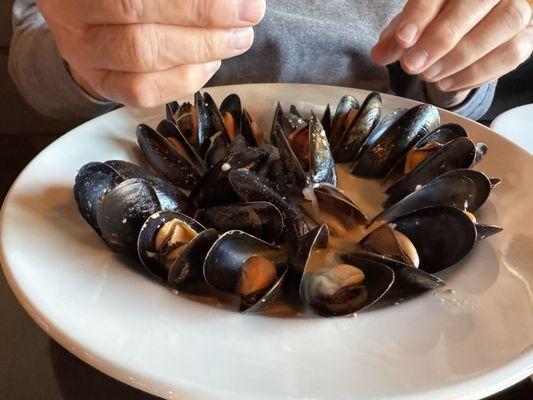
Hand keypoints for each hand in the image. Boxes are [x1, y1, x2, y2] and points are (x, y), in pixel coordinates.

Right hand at [36, 0, 265, 106]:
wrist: (91, 14)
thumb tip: (235, 2)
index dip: (200, 4)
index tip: (247, 2)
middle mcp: (72, 16)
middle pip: (142, 22)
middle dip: (206, 21)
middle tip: (248, 18)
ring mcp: (83, 55)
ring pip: (144, 59)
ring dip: (202, 51)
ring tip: (237, 39)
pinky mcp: (101, 84)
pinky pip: (143, 92)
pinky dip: (185, 80)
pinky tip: (211, 63)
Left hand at [371, 0, 532, 92]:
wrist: (473, 22)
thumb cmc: (440, 18)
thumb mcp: (415, 23)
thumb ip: (398, 36)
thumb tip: (379, 54)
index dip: (421, 14)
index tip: (404, 39)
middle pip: (476, 3)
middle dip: (441, 38)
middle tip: (413, 65)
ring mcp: (518, 6)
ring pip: (502, 26)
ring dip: (461, 58)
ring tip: (430, 76)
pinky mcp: (528, 34)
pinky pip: (512, 53)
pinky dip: (477, 73)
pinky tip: (448, 83)